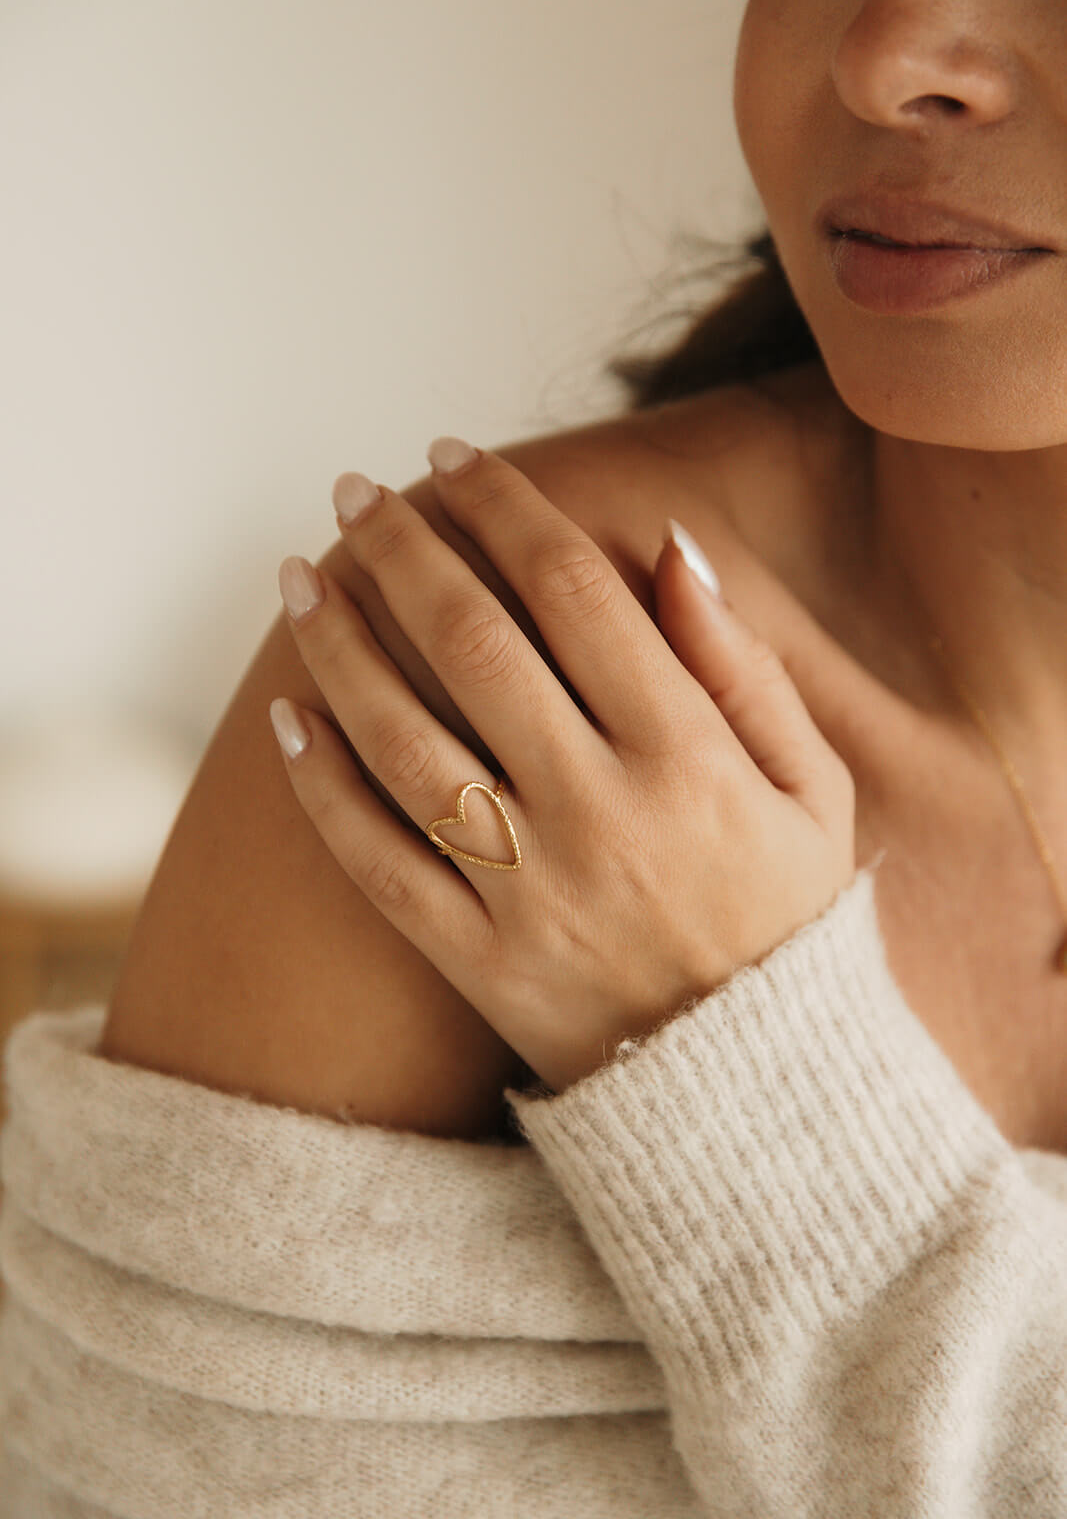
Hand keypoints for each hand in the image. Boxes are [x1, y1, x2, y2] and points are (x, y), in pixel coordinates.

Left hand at [269, 438, 855, 1094]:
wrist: (750, 1090)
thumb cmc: (785, 917)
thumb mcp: (814, 788)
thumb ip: (745, 668)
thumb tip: (669, 548)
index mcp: (688, 755)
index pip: (576, 591)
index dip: (505, 508)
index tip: (455, 458)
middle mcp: (599, 811)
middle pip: (473, 643)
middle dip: (402, 547)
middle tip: (353, 491)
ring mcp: (528, 890)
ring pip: (404, 741)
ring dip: (339, 647)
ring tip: (297, 580)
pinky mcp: (476, 959)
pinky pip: (378, 861)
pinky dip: (323, 786)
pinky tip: (288, 717)